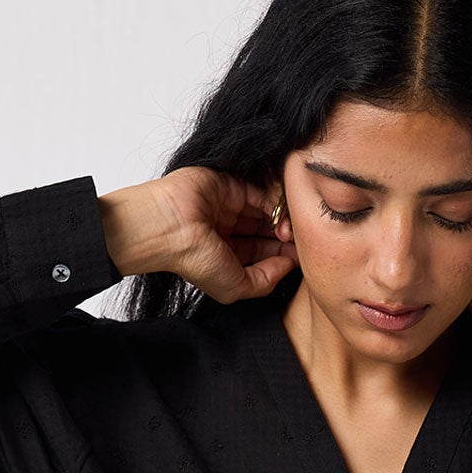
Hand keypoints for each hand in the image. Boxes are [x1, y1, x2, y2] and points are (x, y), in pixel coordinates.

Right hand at [98, 167, 297, 301]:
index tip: (302, 259)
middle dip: (286, 237)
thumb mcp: (236, 287)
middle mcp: (229, 230)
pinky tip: (281, 216)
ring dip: (283, 221)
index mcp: (226, 255)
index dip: (284, 256)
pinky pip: (261, 191)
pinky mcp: (231, 185)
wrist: (169, 228)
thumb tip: (290, 264)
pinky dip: (275, 202)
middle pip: (268, 230)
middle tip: (301, 243)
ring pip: (267, 211)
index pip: (264, 253)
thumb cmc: (193, 260)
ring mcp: (230, 207)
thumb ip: (266, 280)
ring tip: (291, 233)